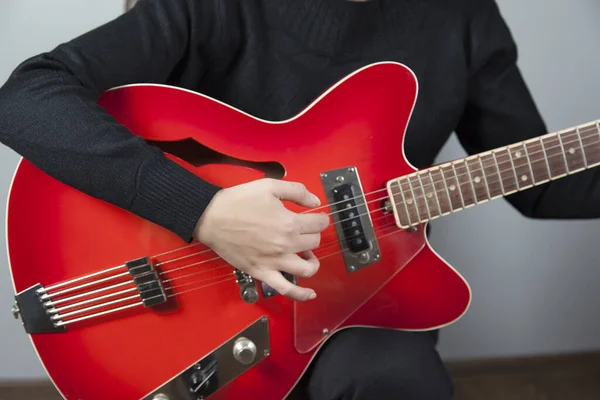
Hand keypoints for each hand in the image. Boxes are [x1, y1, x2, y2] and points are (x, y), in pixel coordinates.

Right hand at [194, 178, 329, 300]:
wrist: (211, 217)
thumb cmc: (238, 201)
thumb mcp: (270, 186)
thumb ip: (297, 191)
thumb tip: (315, 202)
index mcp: (289, 223)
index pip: (319, 224)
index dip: (321, 218)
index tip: (317, 217)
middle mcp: (285, 245)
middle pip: (314, 243)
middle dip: (313, 234)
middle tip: (305, 230)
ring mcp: (274, 262)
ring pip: (308, 269)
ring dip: (313, 261)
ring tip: (306, 254)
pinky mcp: (262, 273)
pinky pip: (286, 289)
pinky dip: (301, 294)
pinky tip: (310, 293)